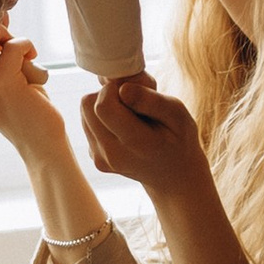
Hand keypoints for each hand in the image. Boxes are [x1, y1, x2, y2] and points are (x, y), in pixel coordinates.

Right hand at [0, 21, 67, 149]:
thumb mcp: (5, 73)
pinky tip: (34, 68)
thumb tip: (2, 7)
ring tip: (26, 68)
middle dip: (2, 35)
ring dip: (16, 46)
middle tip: (20, 55)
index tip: (4, 19)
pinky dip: (28, 49)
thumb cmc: (24, 106)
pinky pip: (14, 46)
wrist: (41, 144)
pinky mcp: (2, 85)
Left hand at [79, 74, 209, 201]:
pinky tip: (124, 127)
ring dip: (104, 105)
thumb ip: (152, 101)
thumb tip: (123, 89)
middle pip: (87, 106)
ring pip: (84, 112)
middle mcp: (113, 154)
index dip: (113, 89)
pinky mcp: (95, 157)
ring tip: (130, 115)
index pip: (103, 107)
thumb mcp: (177, 114)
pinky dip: (103, 119)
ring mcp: (101, 159)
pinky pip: (88, 124)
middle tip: (132, 101)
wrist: (172, 174)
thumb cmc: (178, 138)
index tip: (132, 90)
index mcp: (136, 143)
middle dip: (107, 94)